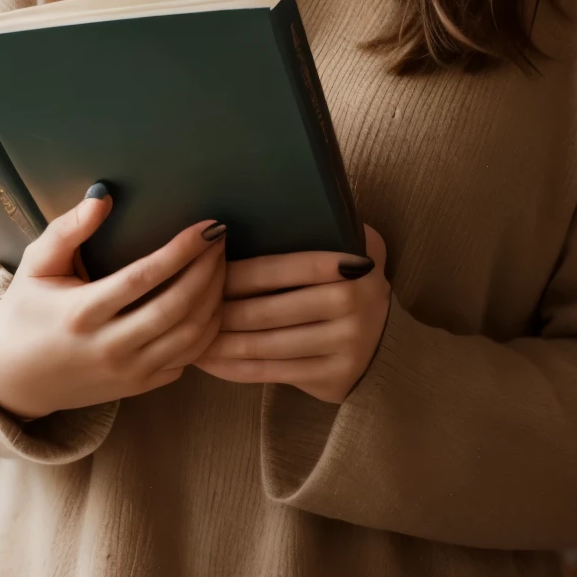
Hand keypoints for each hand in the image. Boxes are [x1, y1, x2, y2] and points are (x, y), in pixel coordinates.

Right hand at [0, 187, 226, 419]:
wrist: (13, 379)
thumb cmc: (27, 309)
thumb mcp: (37, 263)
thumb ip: (68, 227)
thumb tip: (104, 194)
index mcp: (81, 313)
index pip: (144, 278)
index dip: (182, 250)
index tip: (208, 225)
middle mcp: (108, 347)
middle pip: (176, 308)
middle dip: (208, 270)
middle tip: (220, 239)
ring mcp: (126, 373)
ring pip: (189, 337)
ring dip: (214, 298)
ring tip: (220, 264)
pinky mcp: (138, 388)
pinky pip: (188, 360)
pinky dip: (208, 330)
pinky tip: (212, 300)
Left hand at [191, 224, 390, 403]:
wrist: (390, 346)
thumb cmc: (356, 283)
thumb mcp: (358, 246)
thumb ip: (329, 225)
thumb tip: (273, 196)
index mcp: (350, 268)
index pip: (281, 269)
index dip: (239, 271)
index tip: (205, 269)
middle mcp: (350, 308)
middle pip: (268, 309)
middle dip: (222, 308)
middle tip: (186, 304)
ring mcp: (342, 348)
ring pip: (265, 345)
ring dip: (221, 341)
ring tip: (188, 333)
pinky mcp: (330, 380)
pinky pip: (270, 374)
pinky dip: (233, 369)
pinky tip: (208, 361)